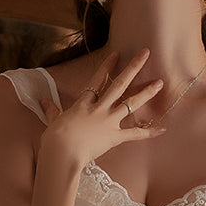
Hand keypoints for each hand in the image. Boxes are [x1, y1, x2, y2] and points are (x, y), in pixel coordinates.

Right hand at [39, 49, 165, 167]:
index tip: (117, 53)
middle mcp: (99, 108)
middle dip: (133, 67)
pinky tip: (163, 129)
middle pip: (119, 84)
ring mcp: (108, 121)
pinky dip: (149, 133)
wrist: (62, 151)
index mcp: (84, 103)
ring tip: (160, 82)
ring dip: (146, 92)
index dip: (108, 66)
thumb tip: (42, 100)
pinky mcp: (114, 137)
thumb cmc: (55, 138)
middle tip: (146, 53)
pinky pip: (134, 134)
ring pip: (130, 103)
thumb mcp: (52, 121)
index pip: (98, 80)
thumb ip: (51, 110)